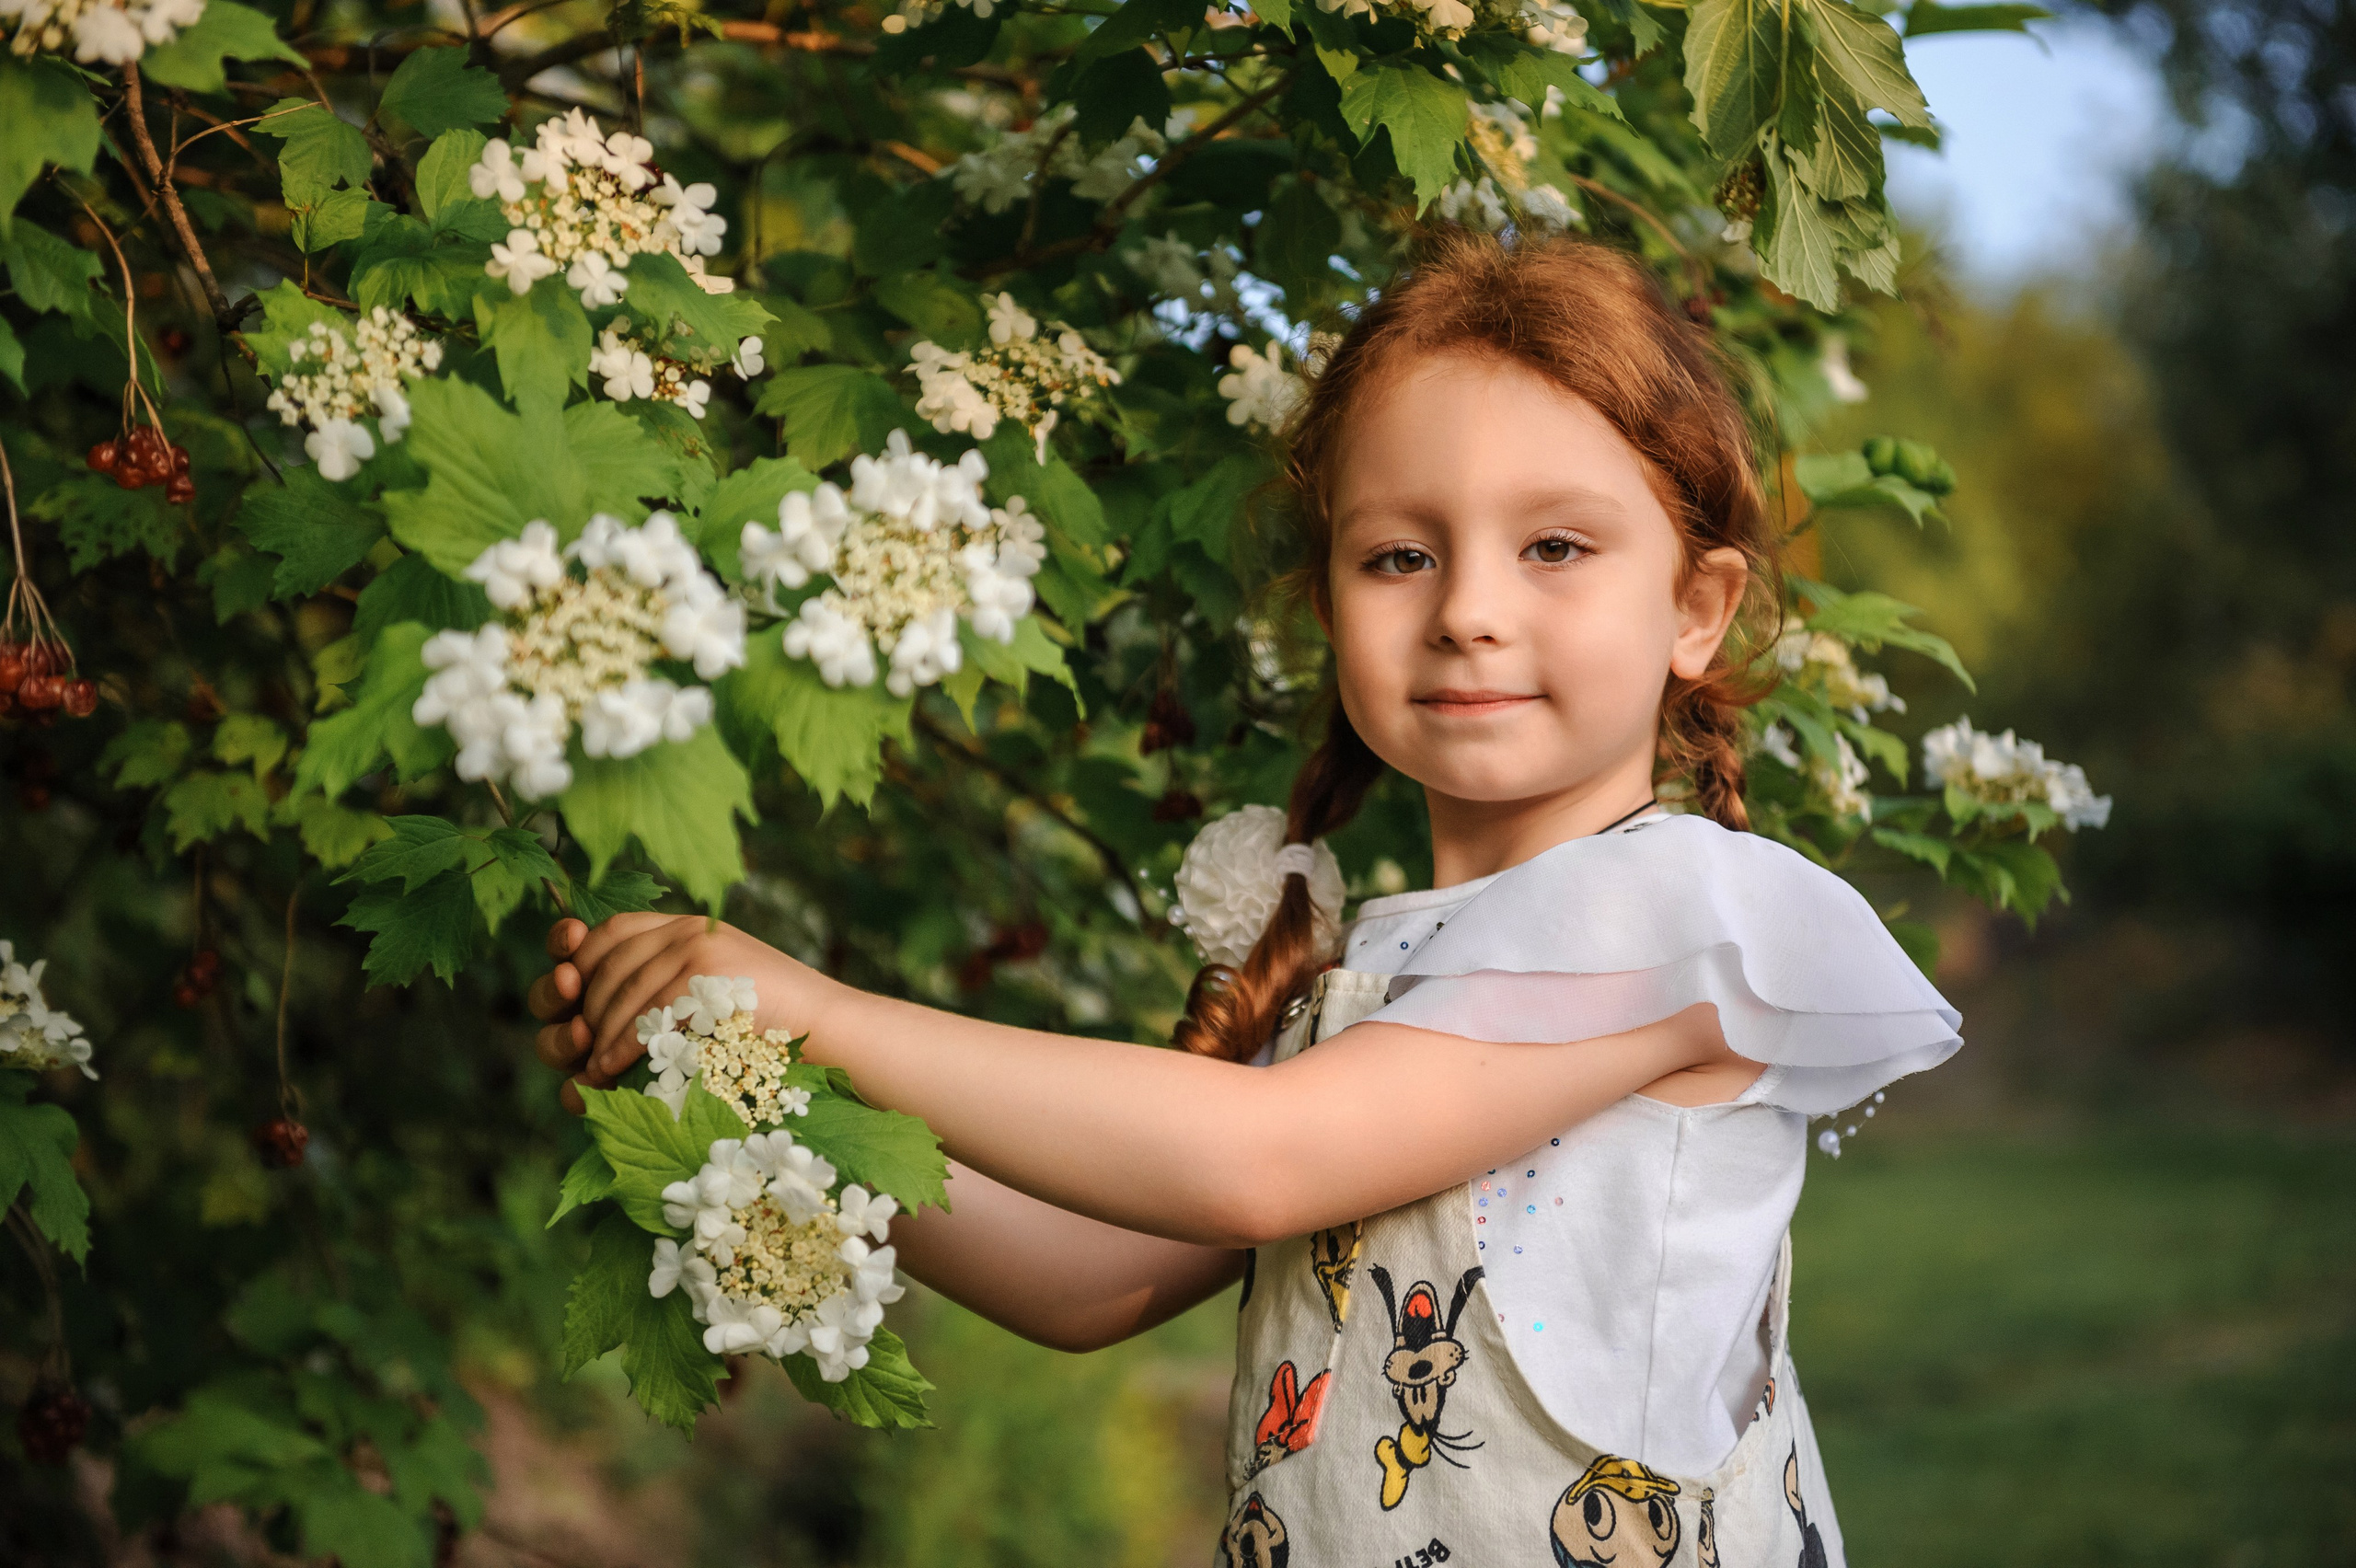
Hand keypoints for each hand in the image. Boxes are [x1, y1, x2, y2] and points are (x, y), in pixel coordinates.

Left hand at [527, 912, 830, 1110]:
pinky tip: (610, 1069)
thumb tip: (586, 1036)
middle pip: (603, 960)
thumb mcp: (713, 1003)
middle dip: (578, 1007)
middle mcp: (687, 929)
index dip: (576, 959)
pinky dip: (619, 1044)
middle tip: (575, 1047)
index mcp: (687, 929)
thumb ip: (665, 998)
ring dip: (596, 1035)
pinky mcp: (705, 973)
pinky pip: (642, 1010)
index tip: (567, 993)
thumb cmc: (774, 1034)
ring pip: (618, 989)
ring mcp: (696, 947)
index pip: (611, 930)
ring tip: (591, 1071)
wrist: (832, 1032)